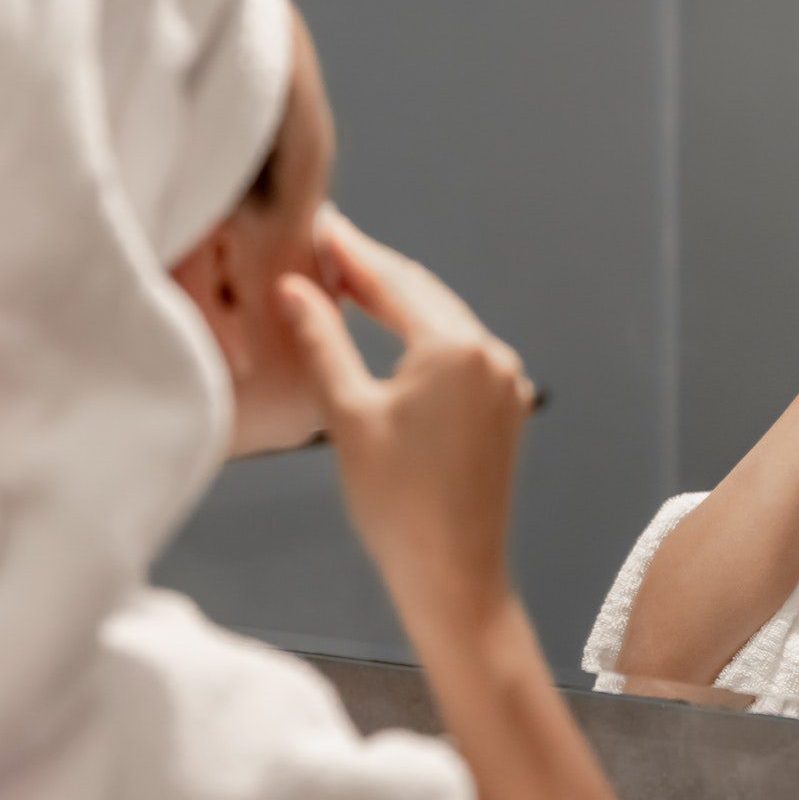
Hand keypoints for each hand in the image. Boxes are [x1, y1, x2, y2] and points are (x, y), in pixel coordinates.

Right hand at [277, 209, 534, 616]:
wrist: (455, 575)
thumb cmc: (397, 504)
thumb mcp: (347, 414)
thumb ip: (322, 341)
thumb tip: (293, 288)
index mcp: (456, 348)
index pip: (392, 282)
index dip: (350, 252)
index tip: (319, 223)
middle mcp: (492, 353)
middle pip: (422, 294)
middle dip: (373, 269)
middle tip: (327, 242)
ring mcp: (505, 380)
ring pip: (442, 320)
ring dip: (397, 300)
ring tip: (348, 280)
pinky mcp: (505, 406)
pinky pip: (459, 352)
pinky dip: (421, 334)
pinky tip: (390, 330)